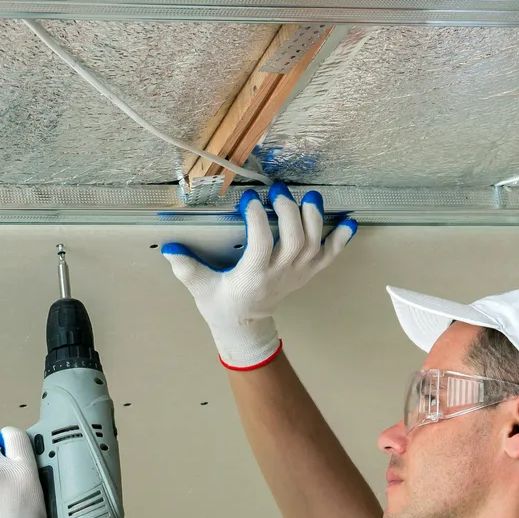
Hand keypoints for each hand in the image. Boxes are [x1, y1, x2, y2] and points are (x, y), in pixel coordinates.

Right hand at [161, 184, 356, 369]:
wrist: (245, 326)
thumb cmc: (221, 304)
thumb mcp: (200, 288)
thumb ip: (186, 269)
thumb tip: (169, 247)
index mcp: (253, 277)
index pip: (261, 243)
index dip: (257, 218)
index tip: (248, 198)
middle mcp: (279, 275)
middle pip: (294, 240)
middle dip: (289, 212)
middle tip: (278, 190)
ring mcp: (297, 274)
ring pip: (313, 244)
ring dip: (315, 218)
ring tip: (310, 196)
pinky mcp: (307, 274)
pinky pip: (329, 257)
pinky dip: (341, 241)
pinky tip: (349, 222)